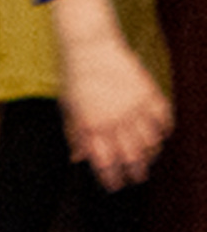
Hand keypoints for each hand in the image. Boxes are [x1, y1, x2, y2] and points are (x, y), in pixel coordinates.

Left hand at [60, 24, 171, 188]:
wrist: (88, 45)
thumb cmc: (73, 77)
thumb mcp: (68, 108)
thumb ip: (74, 135)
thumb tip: (77, 159)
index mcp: (90, 127)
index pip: (105, 163)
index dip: (111, 178)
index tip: (115, 185)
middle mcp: (114, 121)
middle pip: (132, 158)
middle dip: (135, 172)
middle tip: (137, 177)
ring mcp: (133, 108)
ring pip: (151, 142)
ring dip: (152, 153)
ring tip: (149, 157)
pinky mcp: (149, 93)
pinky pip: (164, 119)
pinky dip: (164, 130)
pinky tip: (160, 134)